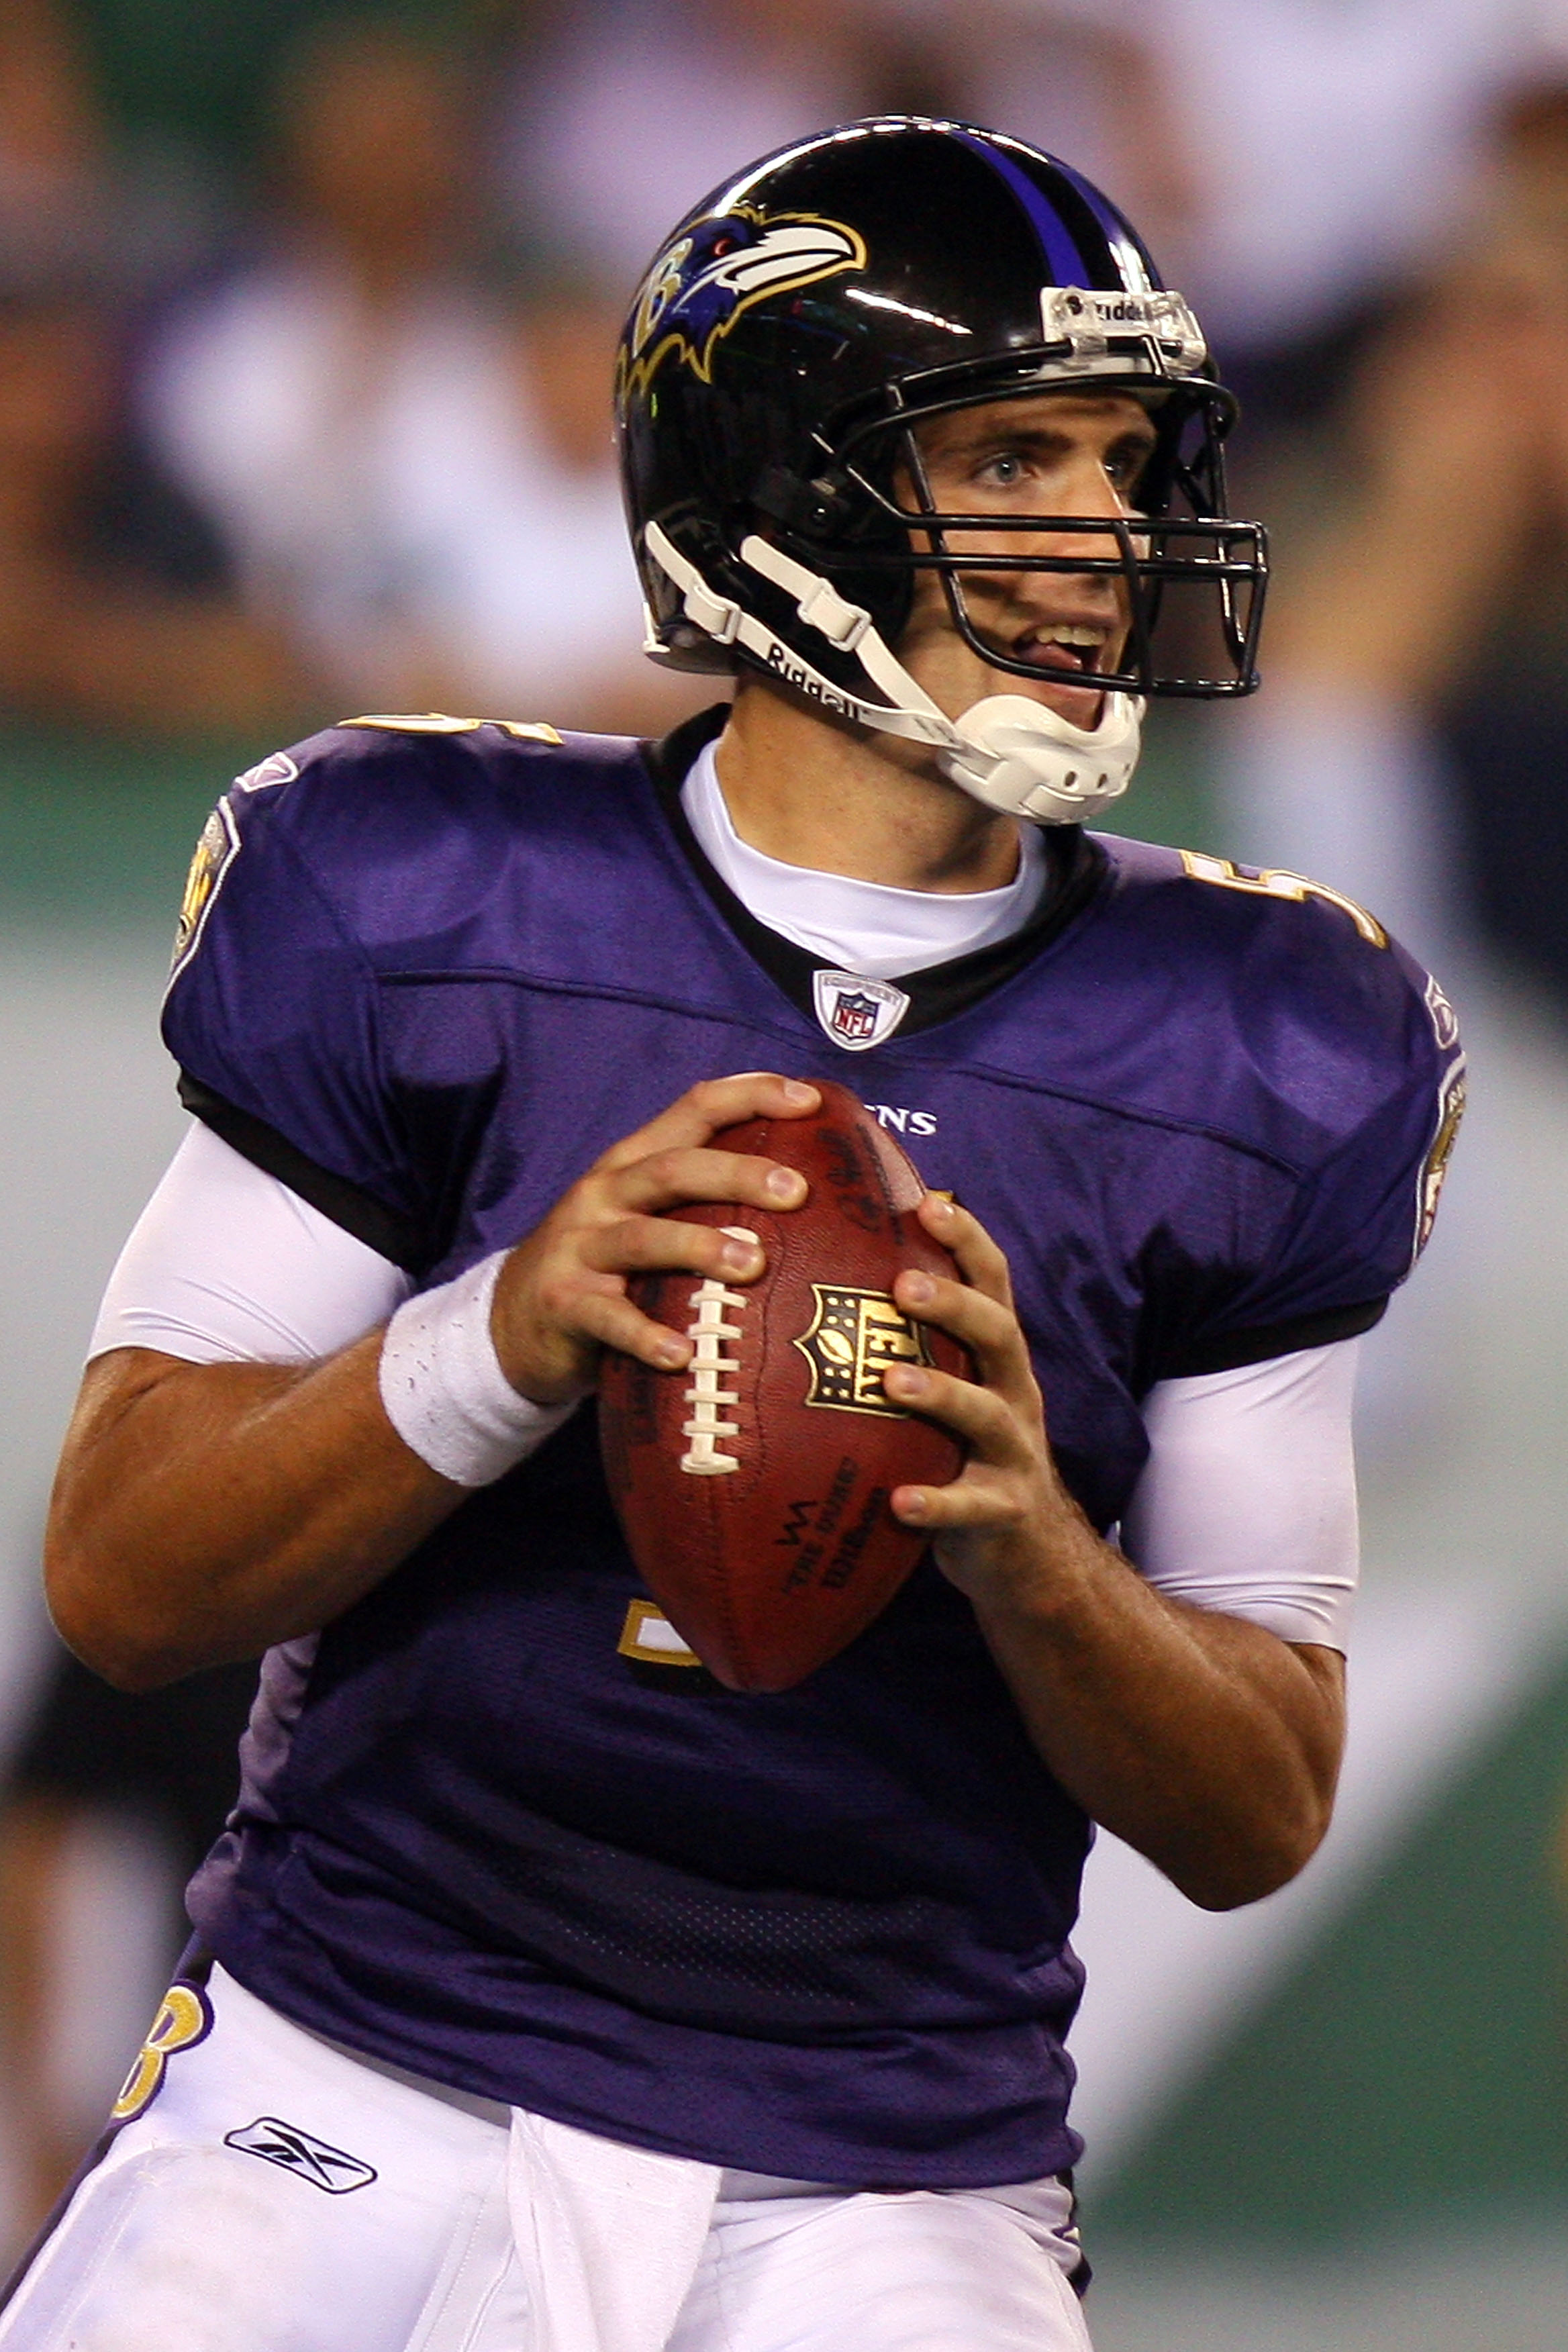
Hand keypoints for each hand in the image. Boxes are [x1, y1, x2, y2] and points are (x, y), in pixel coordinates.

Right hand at [489, 1073, 818, 1406]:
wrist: (513, 1321)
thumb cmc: (609, 1265)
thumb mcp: (646, 1215)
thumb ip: (706, 1199)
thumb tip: (812, 1195)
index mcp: (635, 1162)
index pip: (695, 1109)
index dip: (751, 1096)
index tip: (810, 1100)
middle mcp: (606, 1194)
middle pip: (673, 1169)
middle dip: (737, 1174)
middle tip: (797, 1193)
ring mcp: (581, 1247)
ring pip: (643, 1239)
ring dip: (699, 1247)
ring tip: (753, 1266)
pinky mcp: (564, 1303)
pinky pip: (608, 1319)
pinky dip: (645, 1335)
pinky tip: (680, 1354)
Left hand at [883, 1195, 1073, 1597]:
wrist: (1029, 1553)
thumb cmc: (963, 1455)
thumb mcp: (950, 1392)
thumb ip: (906, 1346)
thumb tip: (818, 1282)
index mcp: (995, 1358)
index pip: (992, 1283)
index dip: (966, 1240)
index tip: (926, 1202)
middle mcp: (1013, 1394)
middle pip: (998, 1334)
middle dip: (954, 1305)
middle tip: (902, 1286)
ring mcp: (1014, 1454)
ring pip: (986, 1414)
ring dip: (941, 1393)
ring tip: (891, 1381)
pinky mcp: (1005, 1513)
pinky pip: (973, 1507)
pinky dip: (938, 1504)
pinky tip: (900, 1502)